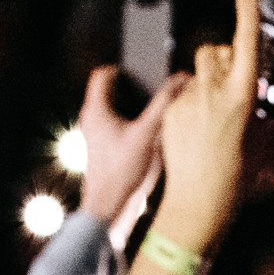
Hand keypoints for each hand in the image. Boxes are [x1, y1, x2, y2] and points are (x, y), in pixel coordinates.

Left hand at [78, 65, 188, 223]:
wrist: (108, 206)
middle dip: (136, 87)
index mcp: (96, 108)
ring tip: (160, 108)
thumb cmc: (122, 170)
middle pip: (112, 90)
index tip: (147, 71)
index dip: (125, 68)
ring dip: (137, 106)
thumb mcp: (147, 134)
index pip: (103, 74)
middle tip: (159, 89)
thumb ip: (164, 105)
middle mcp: (92, 118)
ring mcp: (96, 133)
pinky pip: (118, 125)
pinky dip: (134, 122)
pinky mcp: (104, 147)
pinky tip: (154, 132)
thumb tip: (181, 79)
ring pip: (117, 108)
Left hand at [146, 0, 262, 258]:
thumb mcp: (262, 139)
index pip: (247, 44)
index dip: (247, 11)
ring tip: (218, 111)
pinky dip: (193, 100)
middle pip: (216, 52)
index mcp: (241, 98)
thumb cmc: (241, 175)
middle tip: (237, 83)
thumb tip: (255, 90)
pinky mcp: (169, 110)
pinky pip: (182, 93)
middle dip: (226, 58)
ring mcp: (186, 100)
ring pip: (197, 72)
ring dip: (208, 79)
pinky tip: (200, 128)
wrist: (200, 202)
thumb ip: (258, 108)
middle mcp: (211, 93)